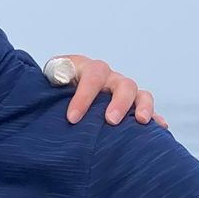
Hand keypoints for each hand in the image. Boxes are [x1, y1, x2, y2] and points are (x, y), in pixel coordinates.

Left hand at [45, 55, 165, 128]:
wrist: (61, 89)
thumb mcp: (47, 84)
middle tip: (110, 121)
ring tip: (142, 122)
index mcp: (86, 69)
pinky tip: (160, 129)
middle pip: (122, 83)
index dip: (84, 96)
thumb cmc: (53, 89)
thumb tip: (38, 97)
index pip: (91, 75)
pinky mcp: (133, 105)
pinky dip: (155, 119)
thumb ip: (47, 87)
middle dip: (118, 102)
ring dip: (143, 107)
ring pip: (139, 93)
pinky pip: (148, 110)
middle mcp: (109, 78)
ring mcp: (122, 91)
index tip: (73, 118)